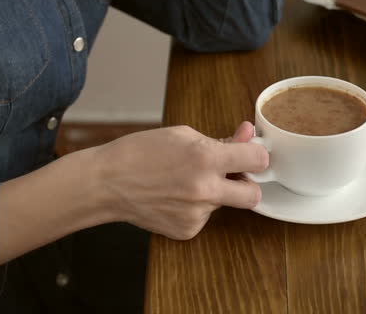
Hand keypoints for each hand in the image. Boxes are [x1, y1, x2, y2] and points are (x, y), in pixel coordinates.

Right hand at [96, 122, 266, 239]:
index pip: (258, 160)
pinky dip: (195, 208)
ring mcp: (196, 214)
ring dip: (214, 193)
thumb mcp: (182, 135)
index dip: (256, 155)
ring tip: (183, 181)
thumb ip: (220, 140)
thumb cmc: (140, 152)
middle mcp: (205, 190)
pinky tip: (174, 197)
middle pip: (254, 195)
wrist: (107, 183)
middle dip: (248, 184)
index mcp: (206, 159)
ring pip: (224, 204)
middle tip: (233, 176)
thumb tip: (247, 135)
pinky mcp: (187, 230)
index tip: (250, 155)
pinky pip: (204, 217)